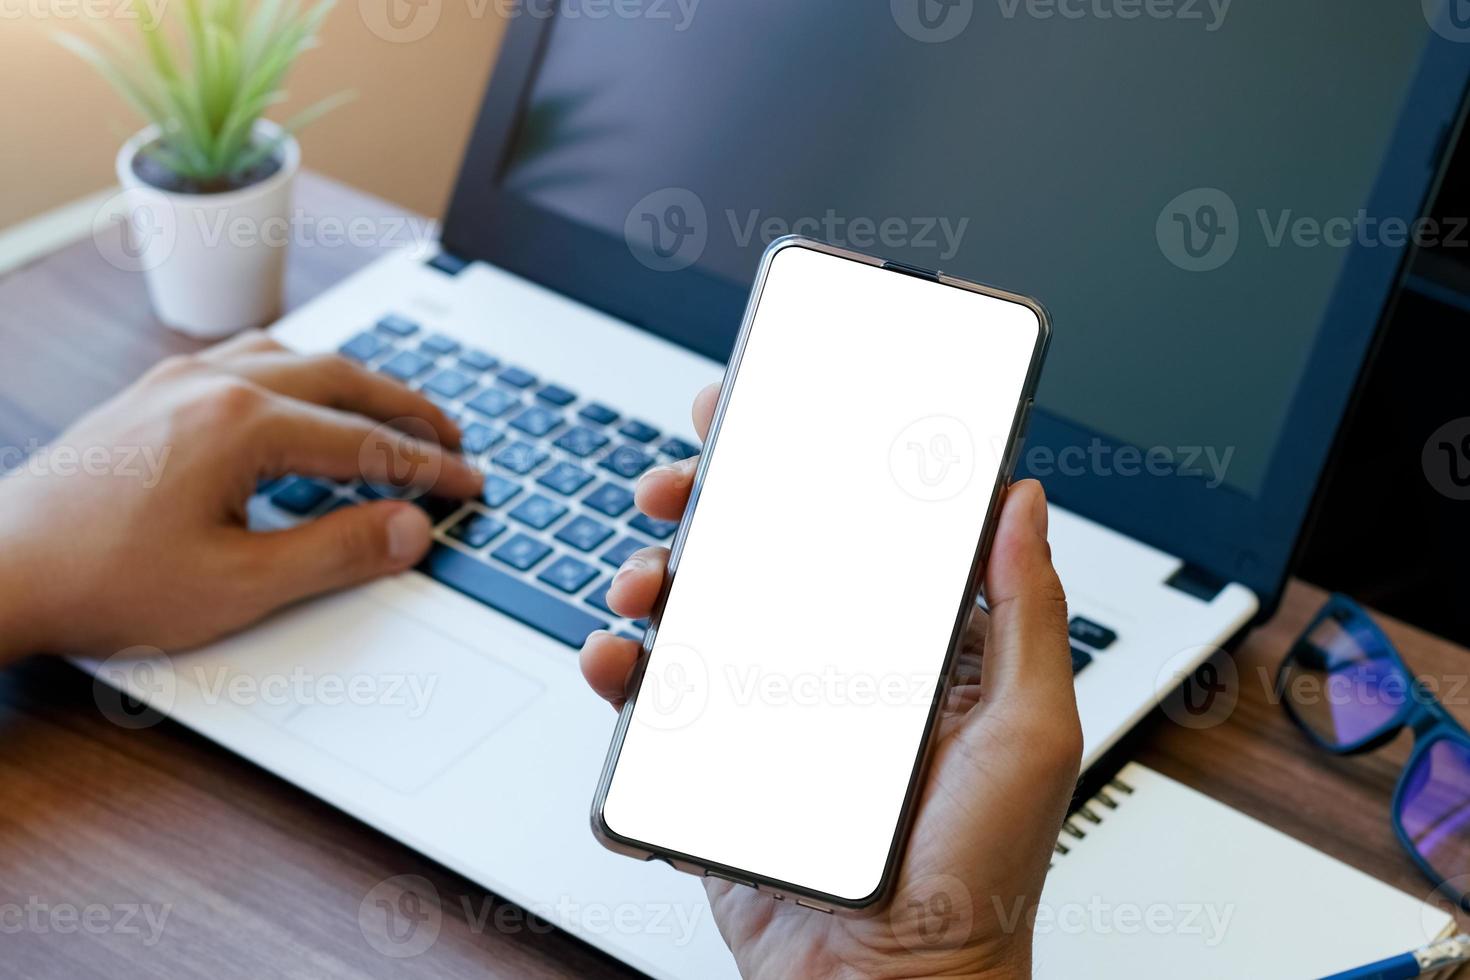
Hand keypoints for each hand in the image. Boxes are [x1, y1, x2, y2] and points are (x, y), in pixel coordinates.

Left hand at [0, 332, 481, 659]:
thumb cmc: (101, 580)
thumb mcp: (238, 585)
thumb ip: (337, 553)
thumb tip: (409, 528)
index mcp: (241, 424)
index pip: (366, 441)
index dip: (429, 467)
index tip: (469, 485)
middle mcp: (213, 383)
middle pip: (341, 378)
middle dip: (407, 408)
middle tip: (453, 439)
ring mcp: (177, 382)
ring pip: (294, 358)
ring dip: (354, 383)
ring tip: (391, 413)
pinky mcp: (152, 394)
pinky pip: (247, 360)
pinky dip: (299, 376)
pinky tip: (301, 402)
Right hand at [580, 384, 1080, 979]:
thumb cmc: (976, 880)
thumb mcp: (1029, 733)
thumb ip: (1029, 616)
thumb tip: (1024, 504)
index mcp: (912, 649)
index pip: (854, 532)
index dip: (806, 466)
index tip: (763, 415)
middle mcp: (837, 671)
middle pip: (760, 558)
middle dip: (710, 507)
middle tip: (676, 485)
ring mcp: (770, 716)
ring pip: (697, 617)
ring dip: (655, 579)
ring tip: (641, 582)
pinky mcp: (716, 768)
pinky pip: (656, 705)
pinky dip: (621, 673)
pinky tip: (615, 658)